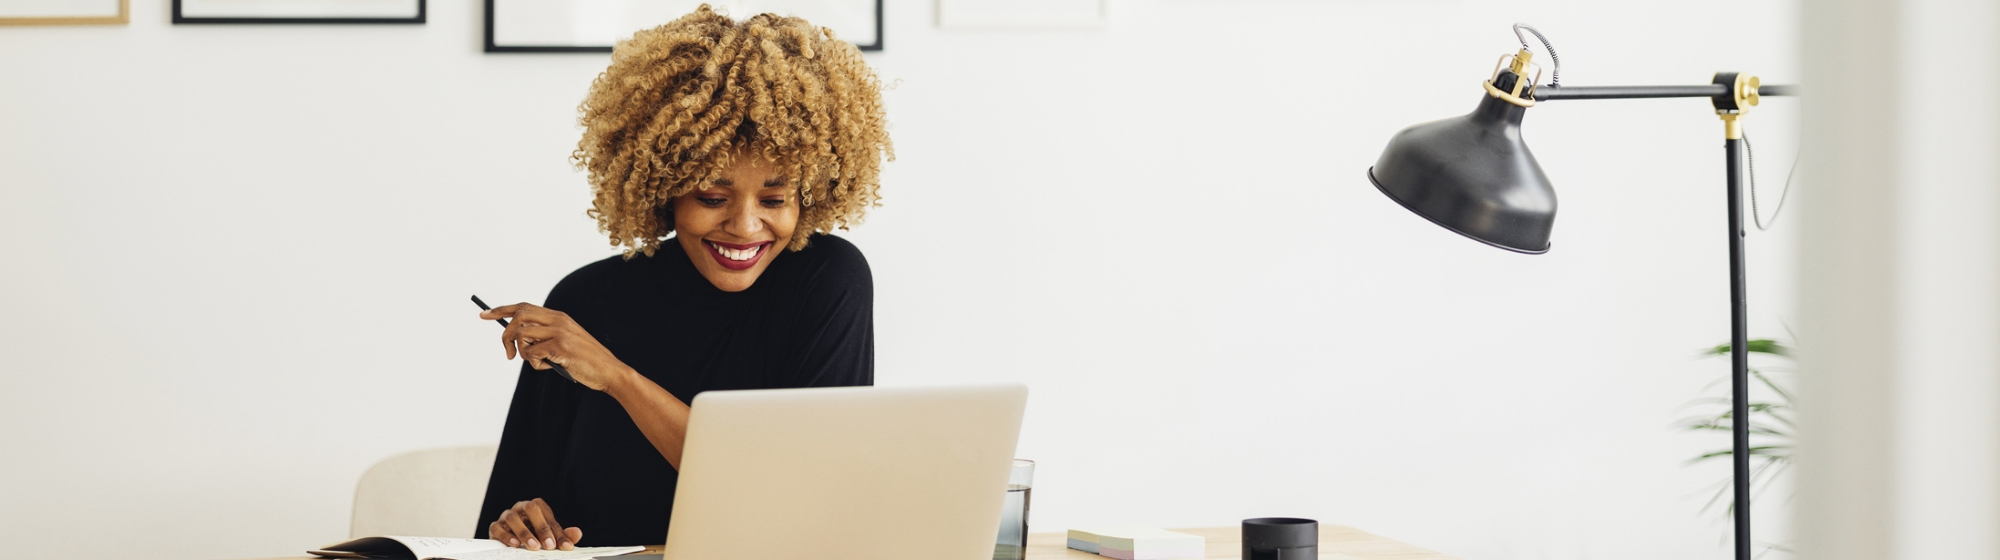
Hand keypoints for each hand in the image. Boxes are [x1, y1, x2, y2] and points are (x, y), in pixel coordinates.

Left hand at [480, 303, 629, 391]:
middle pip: (518, 317)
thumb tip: (516, 340)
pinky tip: (550, 366)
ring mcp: (559, 331)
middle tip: (507, 354)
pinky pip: (530, 354)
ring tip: (538, 362)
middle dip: (505, 335)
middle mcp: (558, 320)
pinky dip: (535, 364)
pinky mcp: (559, 346)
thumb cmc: (585, 360)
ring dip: (522, 353)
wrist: (609, 371)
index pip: (524, 307)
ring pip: (521, 335)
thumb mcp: (564, 342)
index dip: (501, 310)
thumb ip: (544, 336)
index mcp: (558, 317)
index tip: (484, 314)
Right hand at [489, 498, 581, 549]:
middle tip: (549, 545)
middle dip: (542, 528)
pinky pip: (498, 528)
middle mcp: (521, 507)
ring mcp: (507, 515)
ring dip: (524, 533)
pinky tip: (515, 544)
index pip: (549, 517)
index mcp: (536, 507)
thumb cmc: (533, 534)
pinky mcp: (495, 526)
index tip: (564, 546)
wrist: (511, 539)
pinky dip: (506, 536)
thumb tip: (577, 533)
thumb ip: (562, 535)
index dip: (557, 532)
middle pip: (531, 509)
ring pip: (513, 518)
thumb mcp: (549, 535)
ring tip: (533, 546)